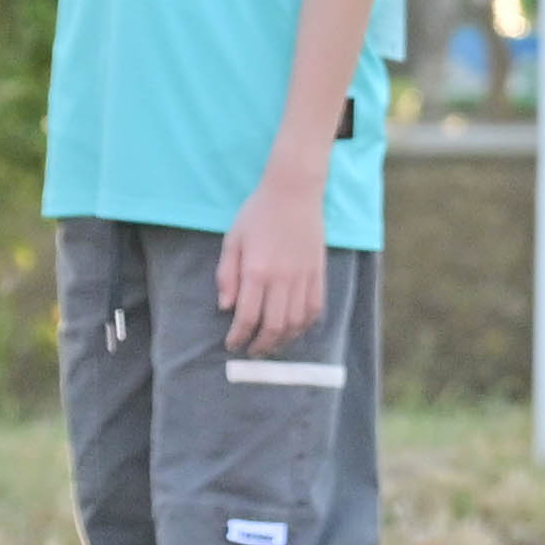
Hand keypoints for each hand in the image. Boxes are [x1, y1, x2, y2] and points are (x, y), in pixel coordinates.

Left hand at [219, 176, 330, 357]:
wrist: (293, 192)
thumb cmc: (257, 213)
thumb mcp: (232, 240)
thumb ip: (226, 275)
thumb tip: (225, 307)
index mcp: (256, 271)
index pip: (247, 317)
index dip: (238, 337)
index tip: (232, 344)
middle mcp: (281, 279)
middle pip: (273, 326)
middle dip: (260, 345)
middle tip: (251, 352)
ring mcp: (303, 277)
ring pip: (296, 322)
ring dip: (283, 340)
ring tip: (272, 345)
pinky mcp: (318, 272)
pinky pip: (315, 308)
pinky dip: (305, 325)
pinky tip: (294, 329)